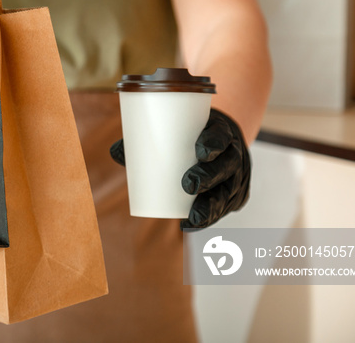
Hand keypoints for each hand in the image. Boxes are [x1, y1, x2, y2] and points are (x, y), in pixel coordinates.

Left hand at [109, 108, 250, 228]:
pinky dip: (212, 217)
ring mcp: (239, 176)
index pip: (222, 136)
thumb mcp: (176, 130)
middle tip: (188, 185)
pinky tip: (195, 224)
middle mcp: (235, 154)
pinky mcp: (237, 194)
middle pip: (227, 166)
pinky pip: (227, 206)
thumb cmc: (190, 135)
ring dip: (212, 206)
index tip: (200, 152)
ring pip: (229, 191)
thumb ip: (144, 140)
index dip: (214, 143)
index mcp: (222, 132)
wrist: (222, 139)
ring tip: (193, 217)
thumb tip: (115, 151)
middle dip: (210, 177)